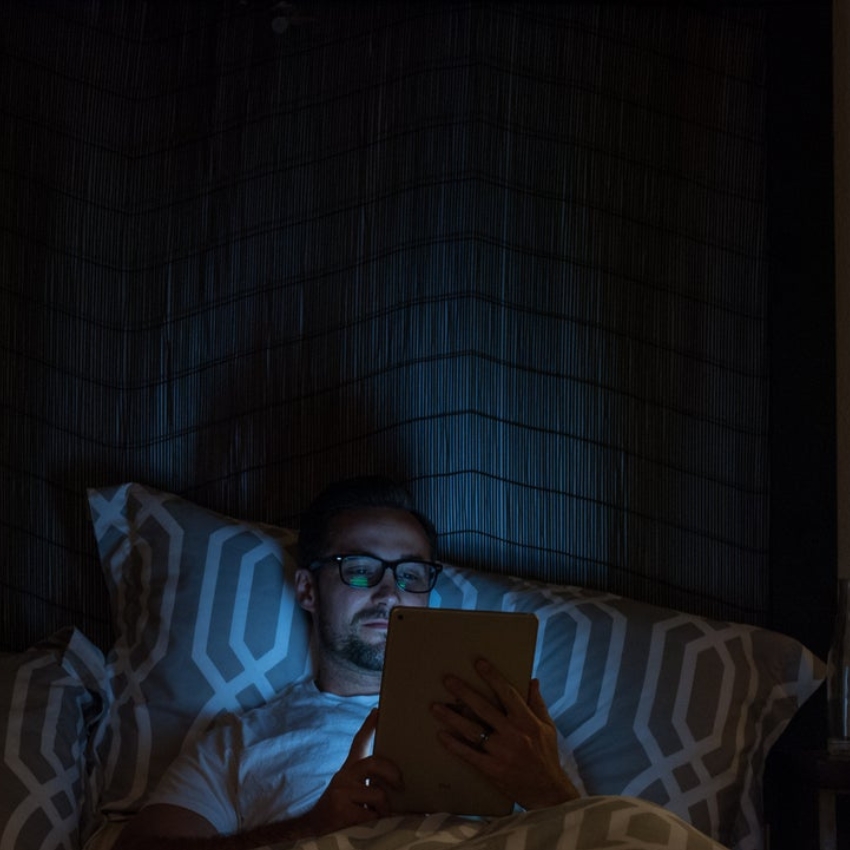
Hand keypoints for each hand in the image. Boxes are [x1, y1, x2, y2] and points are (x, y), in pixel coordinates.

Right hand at [302, 709, 403, 834]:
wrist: (312, 832)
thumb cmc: (342, 813)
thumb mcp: (354, 794)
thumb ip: (369, 785)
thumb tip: (400, 783)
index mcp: (348, 771)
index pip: (358, 743)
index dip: (369, 726)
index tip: (378, 710)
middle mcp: (343, 776)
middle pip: (373, 762)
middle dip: (392, 772)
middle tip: (401, 785)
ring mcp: (340, 791)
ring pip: (377, 793)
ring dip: (385, 809)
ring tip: (382, 817)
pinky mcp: (340, 810)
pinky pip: (371, 814)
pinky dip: (377, 822)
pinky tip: (369, 826)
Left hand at [430, 659, 578, 810]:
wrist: (547, 792)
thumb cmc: (546, 756)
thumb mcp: (547, 727)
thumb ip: (537, 702)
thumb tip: (532, 680)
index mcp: (527, 721)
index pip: (507, 694)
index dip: (493, 677)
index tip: (478, 663)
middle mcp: (513, 734)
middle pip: (484, 709)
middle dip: (464, 693)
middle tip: (447, 680)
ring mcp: (501, 753)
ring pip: (472, 730)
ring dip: (452, 717)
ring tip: (436, 706)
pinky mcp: (492, 769)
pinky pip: (469, 754)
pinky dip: (454, 744)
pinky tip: (441, 735)